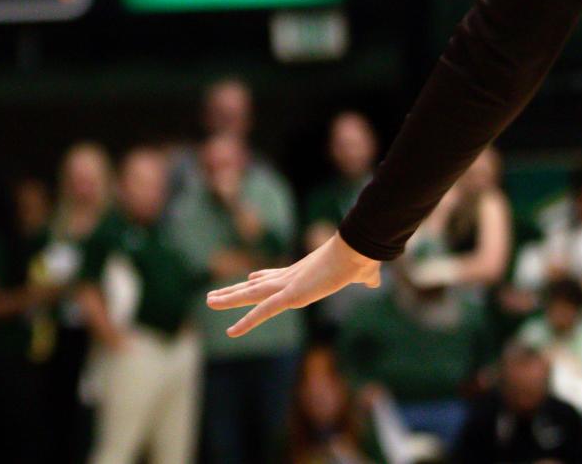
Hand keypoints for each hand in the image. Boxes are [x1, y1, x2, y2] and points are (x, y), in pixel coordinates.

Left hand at [205, 232, 380, 337]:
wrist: (358, 249)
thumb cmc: (361, 258)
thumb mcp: (362, 272)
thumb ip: (365, 277)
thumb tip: (373, 279)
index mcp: (303, 274)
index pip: (275, 277)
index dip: (261, 279)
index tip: (249, 279)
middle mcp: (290, 278)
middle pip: (256, 286)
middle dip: (234, 291)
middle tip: (214, 294)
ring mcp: (288, 286)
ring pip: (251, 297)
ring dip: (228, 299)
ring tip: (207, 301)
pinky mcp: (291, 295)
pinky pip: (263, 312)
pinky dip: (247, 322)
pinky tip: (232, 331)